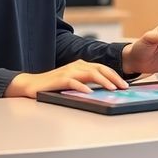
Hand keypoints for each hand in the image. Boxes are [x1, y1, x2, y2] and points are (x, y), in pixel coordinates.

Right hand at [4, 59, 128, 97]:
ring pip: (90, 73)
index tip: (125, 84)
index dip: (115, 75)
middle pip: (100, 69)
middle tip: (123, 87)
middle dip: (114, 78)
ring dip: (103, 81)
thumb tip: (106, 90)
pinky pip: (74, 82)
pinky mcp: (60, 79)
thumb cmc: (54, 84)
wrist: (32, 84)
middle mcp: (77, 65)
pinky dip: (83, 87)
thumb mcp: (74, 81)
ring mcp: (69, 71)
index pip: (103, 68)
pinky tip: (90, 92)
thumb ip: (88, 82)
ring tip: (112, 89)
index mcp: (82, 65)